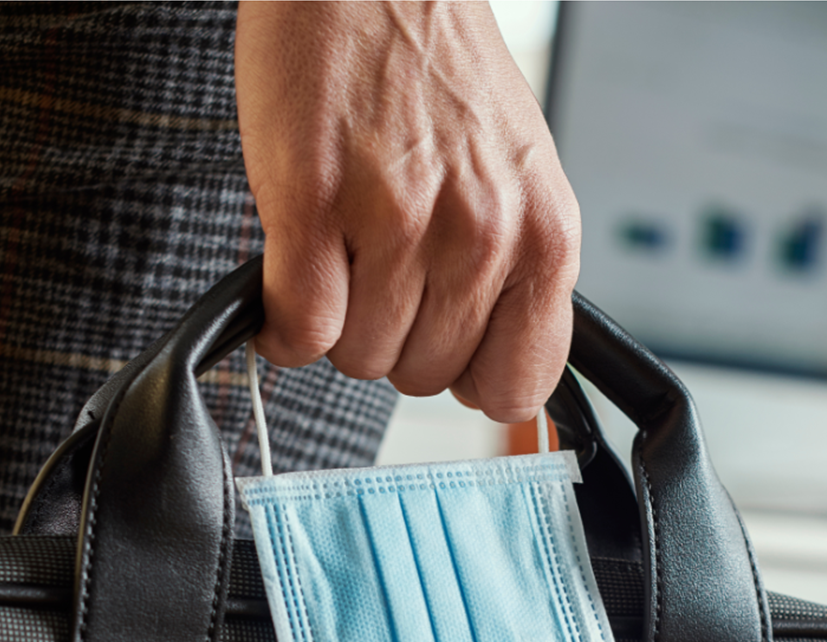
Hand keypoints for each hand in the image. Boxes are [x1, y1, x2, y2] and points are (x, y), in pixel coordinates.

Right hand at [236, 1, 580, 422]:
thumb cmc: (437, 71)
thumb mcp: (518, 179)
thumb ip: (516, 275)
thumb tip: (498, 382)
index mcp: (545, 235)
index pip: (516, 385)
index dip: (470, 375)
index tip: (446, 348)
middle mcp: (482, 235)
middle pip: (424, 376)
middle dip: (395, 335)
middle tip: (381, 266)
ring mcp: (399, 222)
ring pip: (358, 356)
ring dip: (338, 318)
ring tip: (342, 245)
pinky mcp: (315, 204)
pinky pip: (299, 327)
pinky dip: (281, 321)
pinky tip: (290, 271)